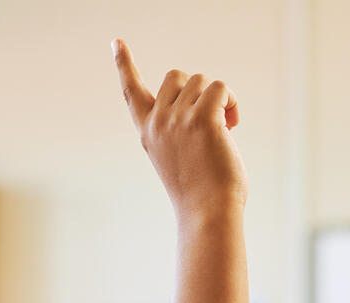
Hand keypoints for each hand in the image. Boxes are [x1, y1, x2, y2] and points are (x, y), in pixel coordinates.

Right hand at [113, 38, 246, 221]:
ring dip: (219, 99)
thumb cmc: (200, 192)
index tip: (116, 42)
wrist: (207, 213)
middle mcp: (158, 122)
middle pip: (178, 75)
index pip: (131, 91)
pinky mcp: (203, 119)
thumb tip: (211, 102)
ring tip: (225, 127)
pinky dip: (231, 102)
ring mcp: (179, 119)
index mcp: (147, 131)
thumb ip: (180, 127)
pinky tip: (233, 124)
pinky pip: (221, 89)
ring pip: (203, 81)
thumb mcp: (179, 156)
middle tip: (212, 120)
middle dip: (198, 91)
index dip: (124, 65)